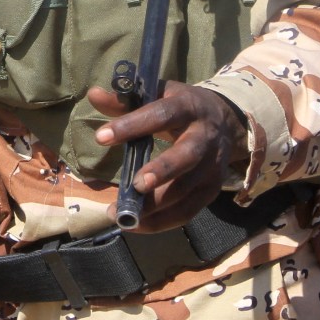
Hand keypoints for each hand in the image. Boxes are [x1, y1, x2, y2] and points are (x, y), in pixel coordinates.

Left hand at [90, 81, 249, 232]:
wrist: (226, 122)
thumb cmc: (181, 106)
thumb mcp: (159, 94)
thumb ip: (126, 99)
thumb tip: (94, 95)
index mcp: (189, 106)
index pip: (162, 114)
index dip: (133, 125)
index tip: (101, 137)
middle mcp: (205, 137)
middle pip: (187, 155)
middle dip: (162, 170)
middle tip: (136, 184)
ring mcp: (212, 166)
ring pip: (187, 189)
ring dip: (155, 205)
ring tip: (121, 212)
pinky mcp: (212, 190)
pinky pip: (188, 211)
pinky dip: (162, 222)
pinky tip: (136, 224)